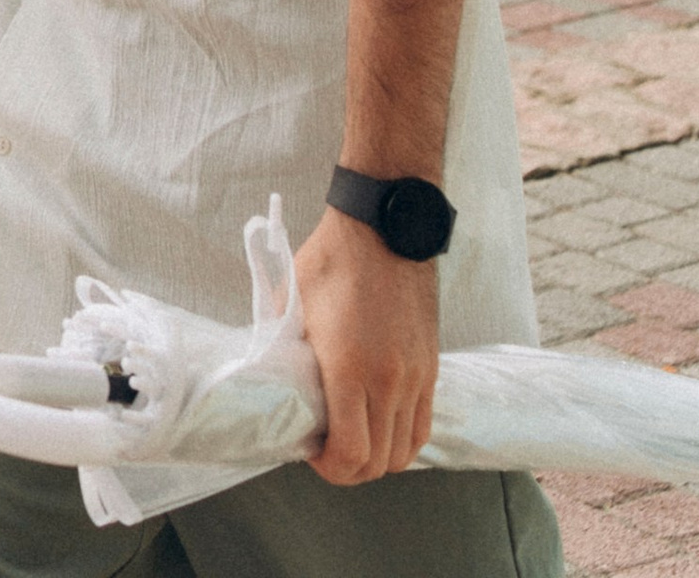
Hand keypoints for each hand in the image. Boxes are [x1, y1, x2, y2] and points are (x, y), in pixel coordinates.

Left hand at [293, 206, 438, 483]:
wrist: (384, 228)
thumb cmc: (333, 260)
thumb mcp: (292, 300)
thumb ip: (280, 345)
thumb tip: (268, 377)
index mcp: (349, 367)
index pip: (350, 454)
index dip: (329, 468)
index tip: (310, 452)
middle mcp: (389, 381)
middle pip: (378, 463)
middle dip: (349, 470)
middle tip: (326, 450)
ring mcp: (415, 377)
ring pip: (404, 452)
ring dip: (377, 459)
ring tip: (353, 440)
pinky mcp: (431, 368)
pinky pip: (422, 427)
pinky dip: (402, 440)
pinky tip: (380, 426)